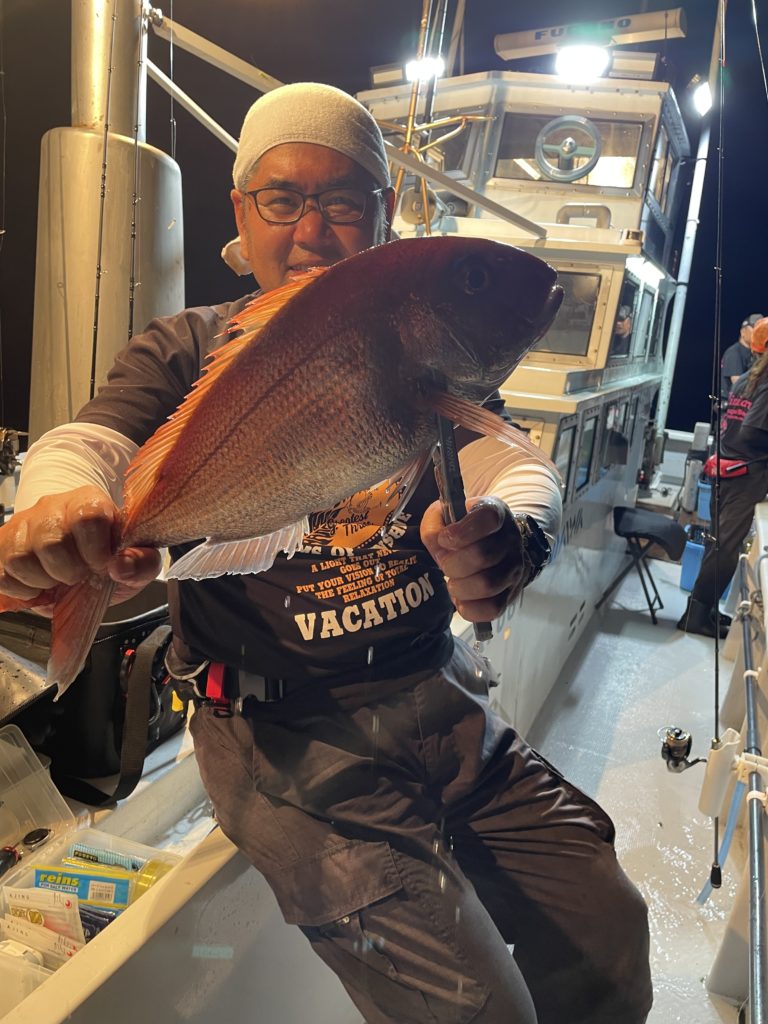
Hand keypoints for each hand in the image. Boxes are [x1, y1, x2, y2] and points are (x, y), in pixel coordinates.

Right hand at [0, 486, 160, 609]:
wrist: (79, 567)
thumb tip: (122, 566)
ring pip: (22, 557)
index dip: (95, 550)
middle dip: (69, 571)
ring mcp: (23, 524)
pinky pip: (3, 573)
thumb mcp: (136, 563)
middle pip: (53, 541)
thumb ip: (142, 562)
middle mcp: (52, 506)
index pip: (88, 516)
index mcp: (89, 501)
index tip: (101, 565)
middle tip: (78, 575)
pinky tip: (39, 584)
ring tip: (57, 579)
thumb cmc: (107, 559)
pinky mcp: (2, 545)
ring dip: (44, 581)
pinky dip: (23, 589)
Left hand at [420, 496, 527, 621]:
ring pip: (487, 585)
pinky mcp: (512, 593)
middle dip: (452, 563)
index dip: (461, 532)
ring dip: (459, 587)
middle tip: (445, 563)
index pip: (488, 518)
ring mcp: (515, 567)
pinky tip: (462, 598)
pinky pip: (492, 609)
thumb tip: (438, 543)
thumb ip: (434, 526)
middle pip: (482, 555)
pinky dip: (469, 608)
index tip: (445, 539)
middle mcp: (511, 539)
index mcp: (495, 512)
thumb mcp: (443, 516)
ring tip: (453, 581)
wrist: (491, 545)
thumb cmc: (463, 530)